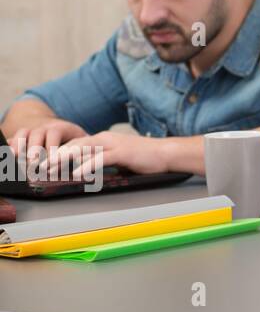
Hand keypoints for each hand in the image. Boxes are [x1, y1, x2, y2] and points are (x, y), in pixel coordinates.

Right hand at [10, 119, 88, 167]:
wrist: (58, 128)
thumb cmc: (74, 141)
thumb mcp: (82, 142)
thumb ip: (84, 150)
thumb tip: (91, 164)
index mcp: (61, 127)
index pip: (55, 133)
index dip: (52, 146)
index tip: (51, 160)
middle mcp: (45, 127)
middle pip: (38, 133)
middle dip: (35, 148)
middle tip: (32, 162)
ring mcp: (33, 130)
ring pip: (24, 134)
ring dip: (21, 146)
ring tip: (17, 158)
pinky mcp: (23, 136)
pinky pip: (15, 138)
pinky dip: (11, 145)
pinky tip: (9, 155)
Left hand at [52, 131, 177, 180]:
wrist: (167, 154)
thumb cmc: (146, 159)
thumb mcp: (120, 160)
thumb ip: (104, 163)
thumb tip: (89, 173)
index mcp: (105, 139)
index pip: (77, 143)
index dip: (60, 152)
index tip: (47, 162)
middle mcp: (106, 138)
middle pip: (75, 144)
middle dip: (56, 155)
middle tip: (41, 166)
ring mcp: (114, 144)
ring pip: (84, 148)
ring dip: (65, 159)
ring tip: (51, 169)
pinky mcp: (123, 152)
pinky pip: (101, 158)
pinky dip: (87, 165)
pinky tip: (78, 173)